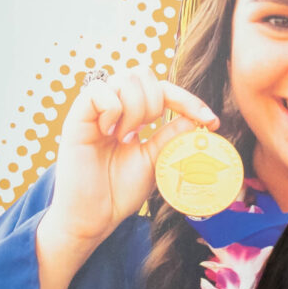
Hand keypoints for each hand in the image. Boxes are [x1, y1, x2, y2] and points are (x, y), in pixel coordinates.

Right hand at [36, 66, 220, 259]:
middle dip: (159, 99)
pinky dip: (112, 109)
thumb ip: (171, 136)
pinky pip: (97, 91)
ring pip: (124, 79)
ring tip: (127, 137)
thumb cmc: (120, 190)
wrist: (95, 215)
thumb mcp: (156, 160)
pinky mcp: (76, 118)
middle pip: (142, 73)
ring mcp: (95, 111)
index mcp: (132, 117)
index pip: (162, 90)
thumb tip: (196, 119)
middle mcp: (113, 108)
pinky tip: (109, 133)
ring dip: (136, 108)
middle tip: (150, 130)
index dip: (188, 100)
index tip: (211, 122)